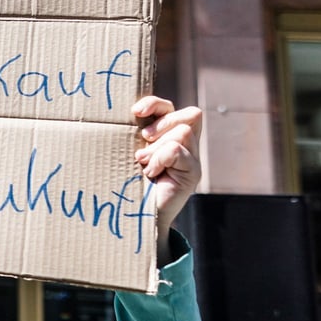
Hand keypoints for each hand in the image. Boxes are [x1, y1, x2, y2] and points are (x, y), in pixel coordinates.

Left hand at [131, 96, 201, 261]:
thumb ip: (135, 135)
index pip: (171, 108)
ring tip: (143, 163)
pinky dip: (160, 159)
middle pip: (190, 115)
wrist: (134, 216)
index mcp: (168, 136)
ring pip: (183, 132)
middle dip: (163, 123)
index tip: (135, 112)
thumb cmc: (126, 183)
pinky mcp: (193, 173)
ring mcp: (192, 159)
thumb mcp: (129, 153)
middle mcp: (186, 145)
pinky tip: (150, 173)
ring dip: (157, 146)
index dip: (155, 104)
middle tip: (143, 140)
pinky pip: (177, 151)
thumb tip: (128, 114)